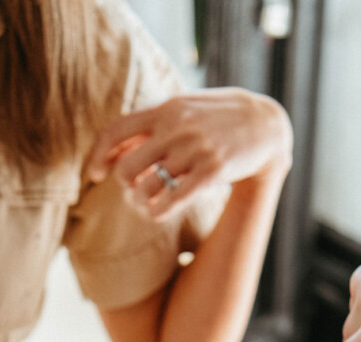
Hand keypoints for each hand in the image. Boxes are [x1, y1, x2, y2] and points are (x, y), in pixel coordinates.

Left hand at [86, 88, 291, 219]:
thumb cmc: (217, 121)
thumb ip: (150, 129)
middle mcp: (177, 127)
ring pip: (147, 188)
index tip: (95, 174)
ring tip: (147, 203)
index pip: (115, 131)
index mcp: (166, 109)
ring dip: (140, 203)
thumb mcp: (183, 112)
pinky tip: (159, 213)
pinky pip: (171, 202)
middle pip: (127, 168)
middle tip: (134, 191)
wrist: (265, 125)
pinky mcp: (212, 171)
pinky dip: (157, 213)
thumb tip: (113, 153)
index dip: (98, 155)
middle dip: (124, 186)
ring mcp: (195, 149)